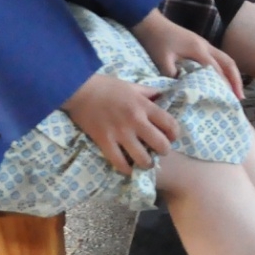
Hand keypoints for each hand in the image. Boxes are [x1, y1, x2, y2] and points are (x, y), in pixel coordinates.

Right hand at [62, 73, 179, 172]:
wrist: (79, 89)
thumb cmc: (106, 86)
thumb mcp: (132, 86)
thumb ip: (149, 93)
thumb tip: (163, 97)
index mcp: (144, 106)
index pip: (170, 124)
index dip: (175, 134)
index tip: (171, 137)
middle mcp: (136, 121)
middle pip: (161, 145)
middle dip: (164, 151)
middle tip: (159, 151)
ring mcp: (120, 133)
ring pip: (143, 158)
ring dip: (147, 163)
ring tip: (145, 162)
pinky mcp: (104, 141)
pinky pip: (119, 162)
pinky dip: (127, 169)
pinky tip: (129, 168)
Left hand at [132, 9, 243, 97]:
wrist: (151, 24)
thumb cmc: (156, 42)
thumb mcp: (162, 62)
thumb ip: (174, 77)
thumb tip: (184, 91)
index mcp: (197, 49)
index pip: (216, 69)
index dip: (224, 84)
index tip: (229, 98)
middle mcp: (205, 45)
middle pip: (228, 62)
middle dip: (236, 80)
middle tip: (240, 97)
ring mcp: (204, 43)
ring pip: (226, 59)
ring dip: (233, 74)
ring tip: (236, 91)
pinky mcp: (200, 44)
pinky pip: (219, 57)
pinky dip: (225, 69)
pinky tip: (223, 79)